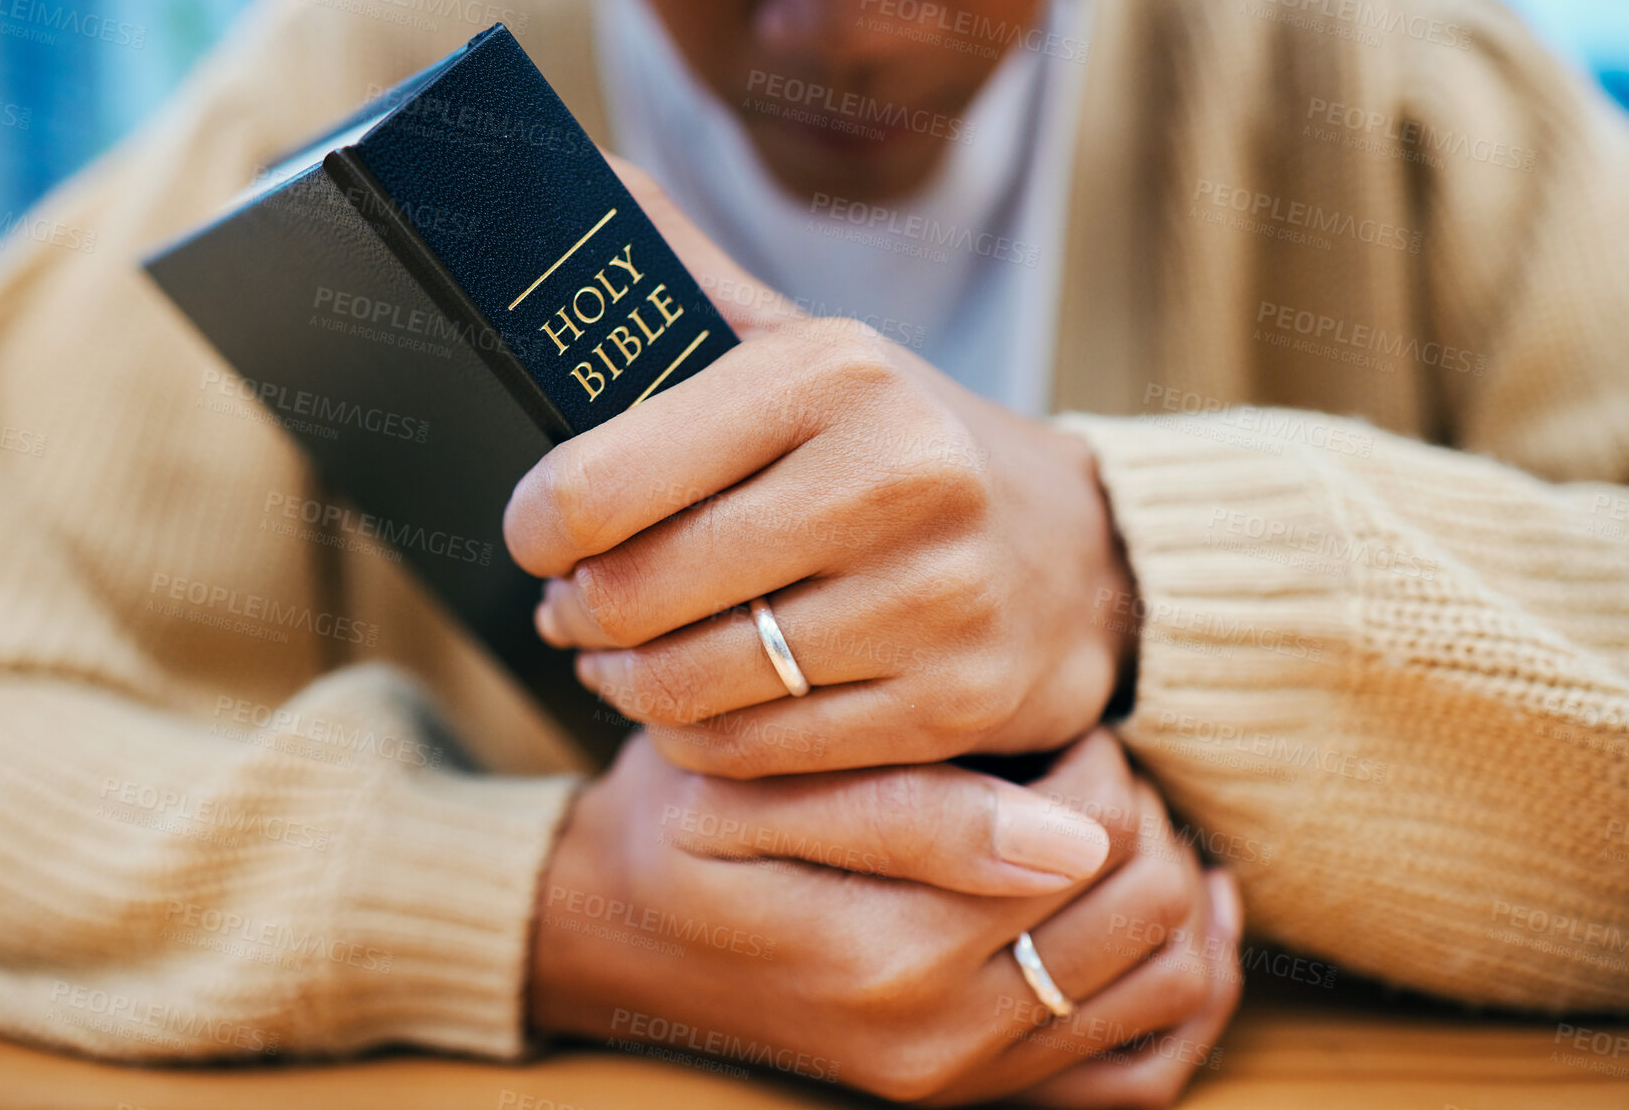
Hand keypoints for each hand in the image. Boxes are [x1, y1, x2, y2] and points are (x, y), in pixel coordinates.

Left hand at [504, 162, 1136, 778]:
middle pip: (640, 593)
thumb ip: (698, 278)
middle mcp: (895, 477)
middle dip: (578, 612)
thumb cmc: (906, 446)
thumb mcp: (815, 348)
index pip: (603, 480)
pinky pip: (759, 754)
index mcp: (836, 371)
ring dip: (628, 684)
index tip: (536, 535)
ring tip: (622, 659)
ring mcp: (932, 599)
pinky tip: (696, 709)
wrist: (1079, 554)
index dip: (537, 526)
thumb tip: (586, 177)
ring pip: (693, 689)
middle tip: (573, 607)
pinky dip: (701, 742)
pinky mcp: (952, 705)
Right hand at [529, 729, 1241, 1106]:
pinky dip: (1182, 994)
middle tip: (1081, 764)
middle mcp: (943, 1041)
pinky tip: (1166, 920)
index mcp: (890, 952)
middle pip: (1150, 909)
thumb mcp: (749, 792)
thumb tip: (1074, 838)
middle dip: (1143, 814)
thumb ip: (906, 812)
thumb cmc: (676, 833)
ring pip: (1171, 986)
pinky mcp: (975, 1098)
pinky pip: (1141, 1074)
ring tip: (1114, 826)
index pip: (1097, 839)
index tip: (1043, 724)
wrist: (614, 940)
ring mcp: (964, 1082)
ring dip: (1173, 890)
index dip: (1098, 755)